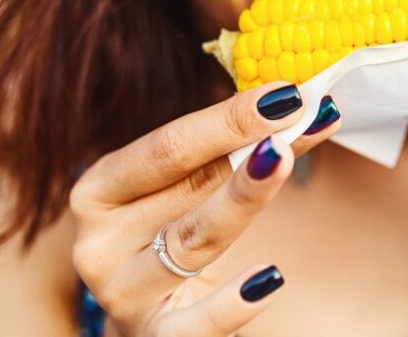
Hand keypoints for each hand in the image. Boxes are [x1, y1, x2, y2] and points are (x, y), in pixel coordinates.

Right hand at [69, 83, 339, 336]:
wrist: (147, 315)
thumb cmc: (171, 235)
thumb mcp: (192, 191)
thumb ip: (244, 150)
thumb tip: (308, 107)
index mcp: (101, 189)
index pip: (167, 146)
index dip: (227, 119)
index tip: (283, 94)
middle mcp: (99, 239)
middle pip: (185, 184)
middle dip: (244, 145)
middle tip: (295, 115)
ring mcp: (122, 291)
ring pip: (194, 240)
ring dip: (243, 198)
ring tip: (282, 163)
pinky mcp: (153, 336)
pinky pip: (197, 324)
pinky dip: (232, 303)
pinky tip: (270, 278)